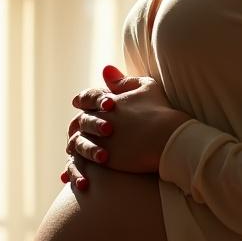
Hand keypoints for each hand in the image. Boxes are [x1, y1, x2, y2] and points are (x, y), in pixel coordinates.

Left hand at [61, 64, 191, 190]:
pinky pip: (83, 163)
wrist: (169, 138)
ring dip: (75, 146)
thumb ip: (124, 80)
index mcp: (108, 101)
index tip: (77, 102)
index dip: (82, 99)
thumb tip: (106, 70)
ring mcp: (100, 139)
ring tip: (72, 151)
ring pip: (78, 142)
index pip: (87, 97)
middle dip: (76, 124)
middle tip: (74, 128)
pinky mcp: (104, 159)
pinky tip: (79, 170)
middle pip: (80, 121)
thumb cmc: (162, 111)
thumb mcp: (147, 87)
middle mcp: (99, 119)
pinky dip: (77, 168)